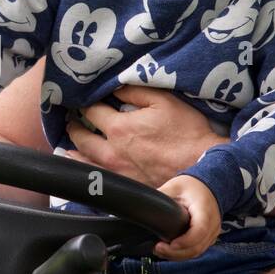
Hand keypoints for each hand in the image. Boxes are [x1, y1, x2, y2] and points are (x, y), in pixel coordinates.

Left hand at [64, 86, 225, 186]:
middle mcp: (112, 152)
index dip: (85, 103)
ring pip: (83, 160)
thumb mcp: (164, 101)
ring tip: (72, 141)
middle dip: (74, 125)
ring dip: (74, 147)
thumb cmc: (187, 132)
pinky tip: (82, 165)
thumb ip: (135, 91)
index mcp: (119, 128)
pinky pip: (97, 177)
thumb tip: (113, 87)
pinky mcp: (124, 186)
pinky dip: (85, 168)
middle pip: (80, 137)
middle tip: (72, 119)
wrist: (202, 166)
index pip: (91, 111)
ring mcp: (116, 172)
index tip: (83, 99)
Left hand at [152, 174, 221, 260]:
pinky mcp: (208, 239)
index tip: (167, 244)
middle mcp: (213, 224)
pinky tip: (168, 251)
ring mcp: (213, 233)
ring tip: (159, 250)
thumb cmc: (191, 187)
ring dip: (177, 255)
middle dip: (176, 253)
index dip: (185, 241)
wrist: (207, 188)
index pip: (200, 230)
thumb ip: (161, 196)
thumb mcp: (175, 186)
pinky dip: (183, 254)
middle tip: (157, 249)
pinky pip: (196, 251)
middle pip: (197, 247)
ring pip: (196, 252)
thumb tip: (142, 207)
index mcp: (205, 209)